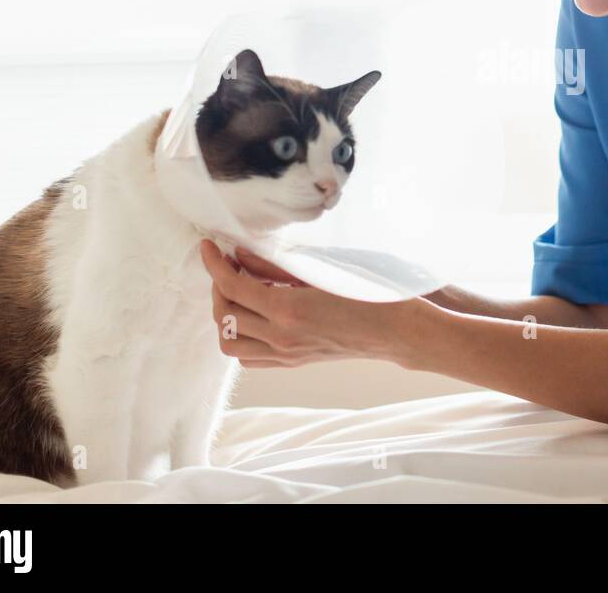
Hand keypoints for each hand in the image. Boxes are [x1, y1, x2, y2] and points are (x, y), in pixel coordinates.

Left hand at [198, 239, 431, 368]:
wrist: (398, 330)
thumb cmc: (369, 292)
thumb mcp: (322, 271)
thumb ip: (276, 267)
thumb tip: (240, 256)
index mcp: (288, 310)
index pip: (232, 287)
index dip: (214, 265)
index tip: (209, 246)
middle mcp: (281, 337)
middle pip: (224, 316)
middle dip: (218, 287)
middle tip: (228, 265)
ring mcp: (287, 354)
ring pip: (230, 344)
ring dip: (225, 315)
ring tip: (238, 291)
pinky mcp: (294, 362)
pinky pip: (251, 356)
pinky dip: (241, 335)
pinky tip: (255, 313)